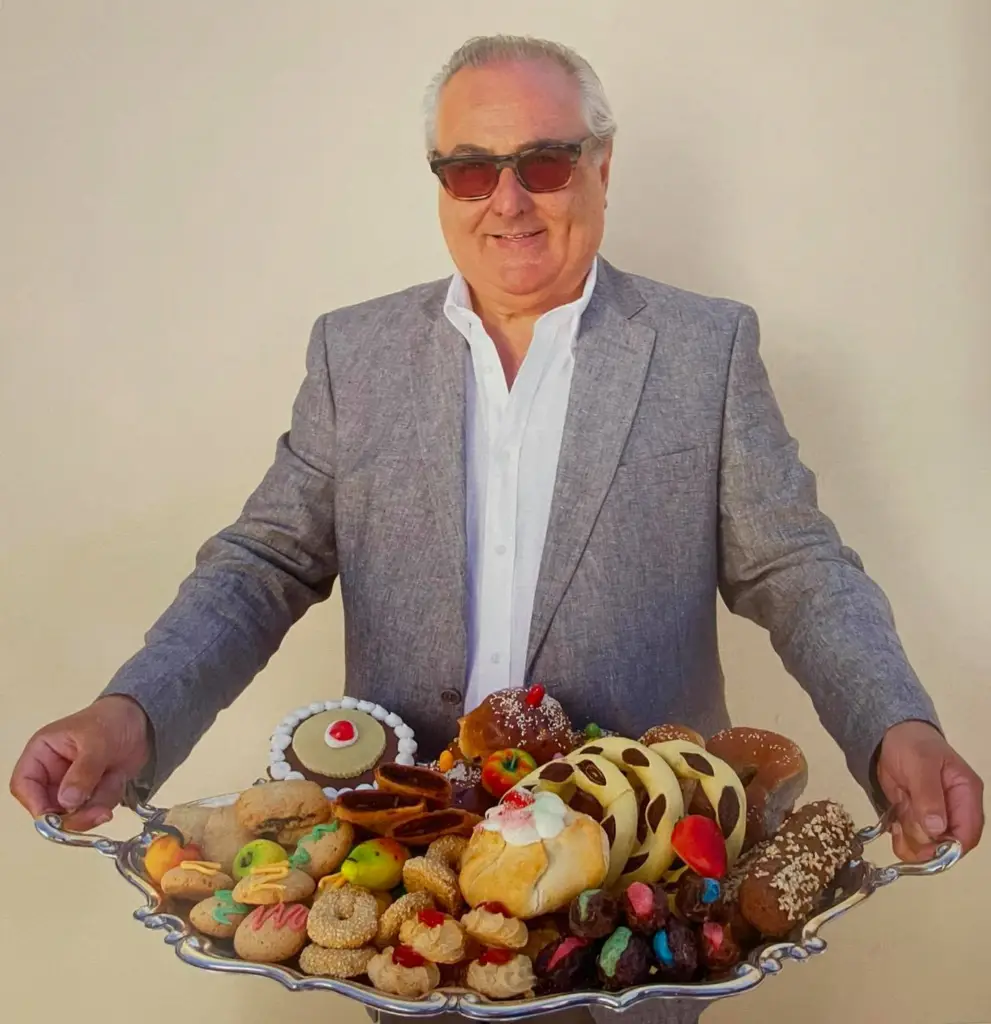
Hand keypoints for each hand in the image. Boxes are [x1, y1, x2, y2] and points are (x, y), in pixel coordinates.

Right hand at [9, 695, 150, 830]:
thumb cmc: (112, 720)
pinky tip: (118, 778)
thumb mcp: (98, 741)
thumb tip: (67, 802)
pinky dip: (109, 799)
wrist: (141, 721)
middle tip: (98, 812)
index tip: (55, 819)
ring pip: (75, 813)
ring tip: (115, 778)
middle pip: (49, 808)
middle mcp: (52, 773)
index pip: (24, 784)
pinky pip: (95, 810)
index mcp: (42, 753)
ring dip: (97, 803)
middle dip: (74, 814)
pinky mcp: (91, 793)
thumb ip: (83, 771)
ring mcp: (71, 786)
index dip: (35, 804)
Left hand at [876, 720, 983, 862]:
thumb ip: (928, 796)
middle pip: (948, 845)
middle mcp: (955, 810)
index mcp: (966, 794)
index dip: (950, 849)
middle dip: (925, 844)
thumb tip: (937, 828)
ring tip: (897, 821)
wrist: (889, 736)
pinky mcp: (917, 818)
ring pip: (928, 846)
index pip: (968, 833)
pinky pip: (913, 840)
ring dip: (910, 841)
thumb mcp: (920, 763)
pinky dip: (901, 839)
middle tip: (903, 828)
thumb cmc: (912, 743)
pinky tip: (893, 824)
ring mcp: (935, 816)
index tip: (926, 849)